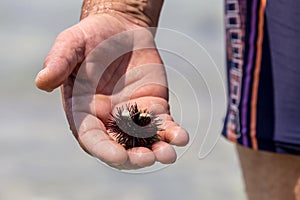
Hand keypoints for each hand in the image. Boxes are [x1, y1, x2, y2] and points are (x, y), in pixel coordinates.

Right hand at [35, 9, 188, 169]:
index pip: (92, 138)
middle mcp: (108, 119)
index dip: (104, 150)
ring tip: (167, 154)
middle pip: (120, 147)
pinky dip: (172, 133)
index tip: (119, 157)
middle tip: (148, 158)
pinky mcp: (153, 106)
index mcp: (84, 111)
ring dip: (157, 151)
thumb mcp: (72, 44)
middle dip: (134, 157)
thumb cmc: (92, 37)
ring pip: (144, 142)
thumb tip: (42, 81)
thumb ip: (59, 61)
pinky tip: (180, 137)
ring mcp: (133, 115)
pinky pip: (163, 125)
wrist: (120, 30)